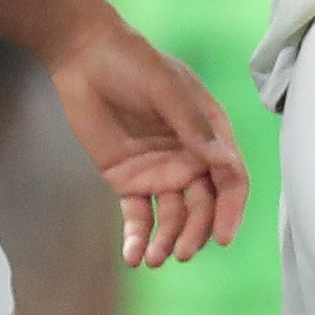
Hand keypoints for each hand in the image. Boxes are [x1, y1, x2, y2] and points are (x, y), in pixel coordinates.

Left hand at [46, 17, 249, 271]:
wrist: (83, 55)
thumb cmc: (132, 61)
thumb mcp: (166, 87)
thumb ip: (191, 125)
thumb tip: (223, 161)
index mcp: (209, 133)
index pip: (230, 179)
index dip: (230, 209)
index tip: (221, 236)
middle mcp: (189, 157)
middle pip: (203, 205)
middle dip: (195, 232)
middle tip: (182, 253)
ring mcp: (159, 171)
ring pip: (172, 217)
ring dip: (167, 241)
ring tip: (154, 259)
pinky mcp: (128, 180)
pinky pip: (138, 215)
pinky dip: (137, 237)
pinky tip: (133, 257)